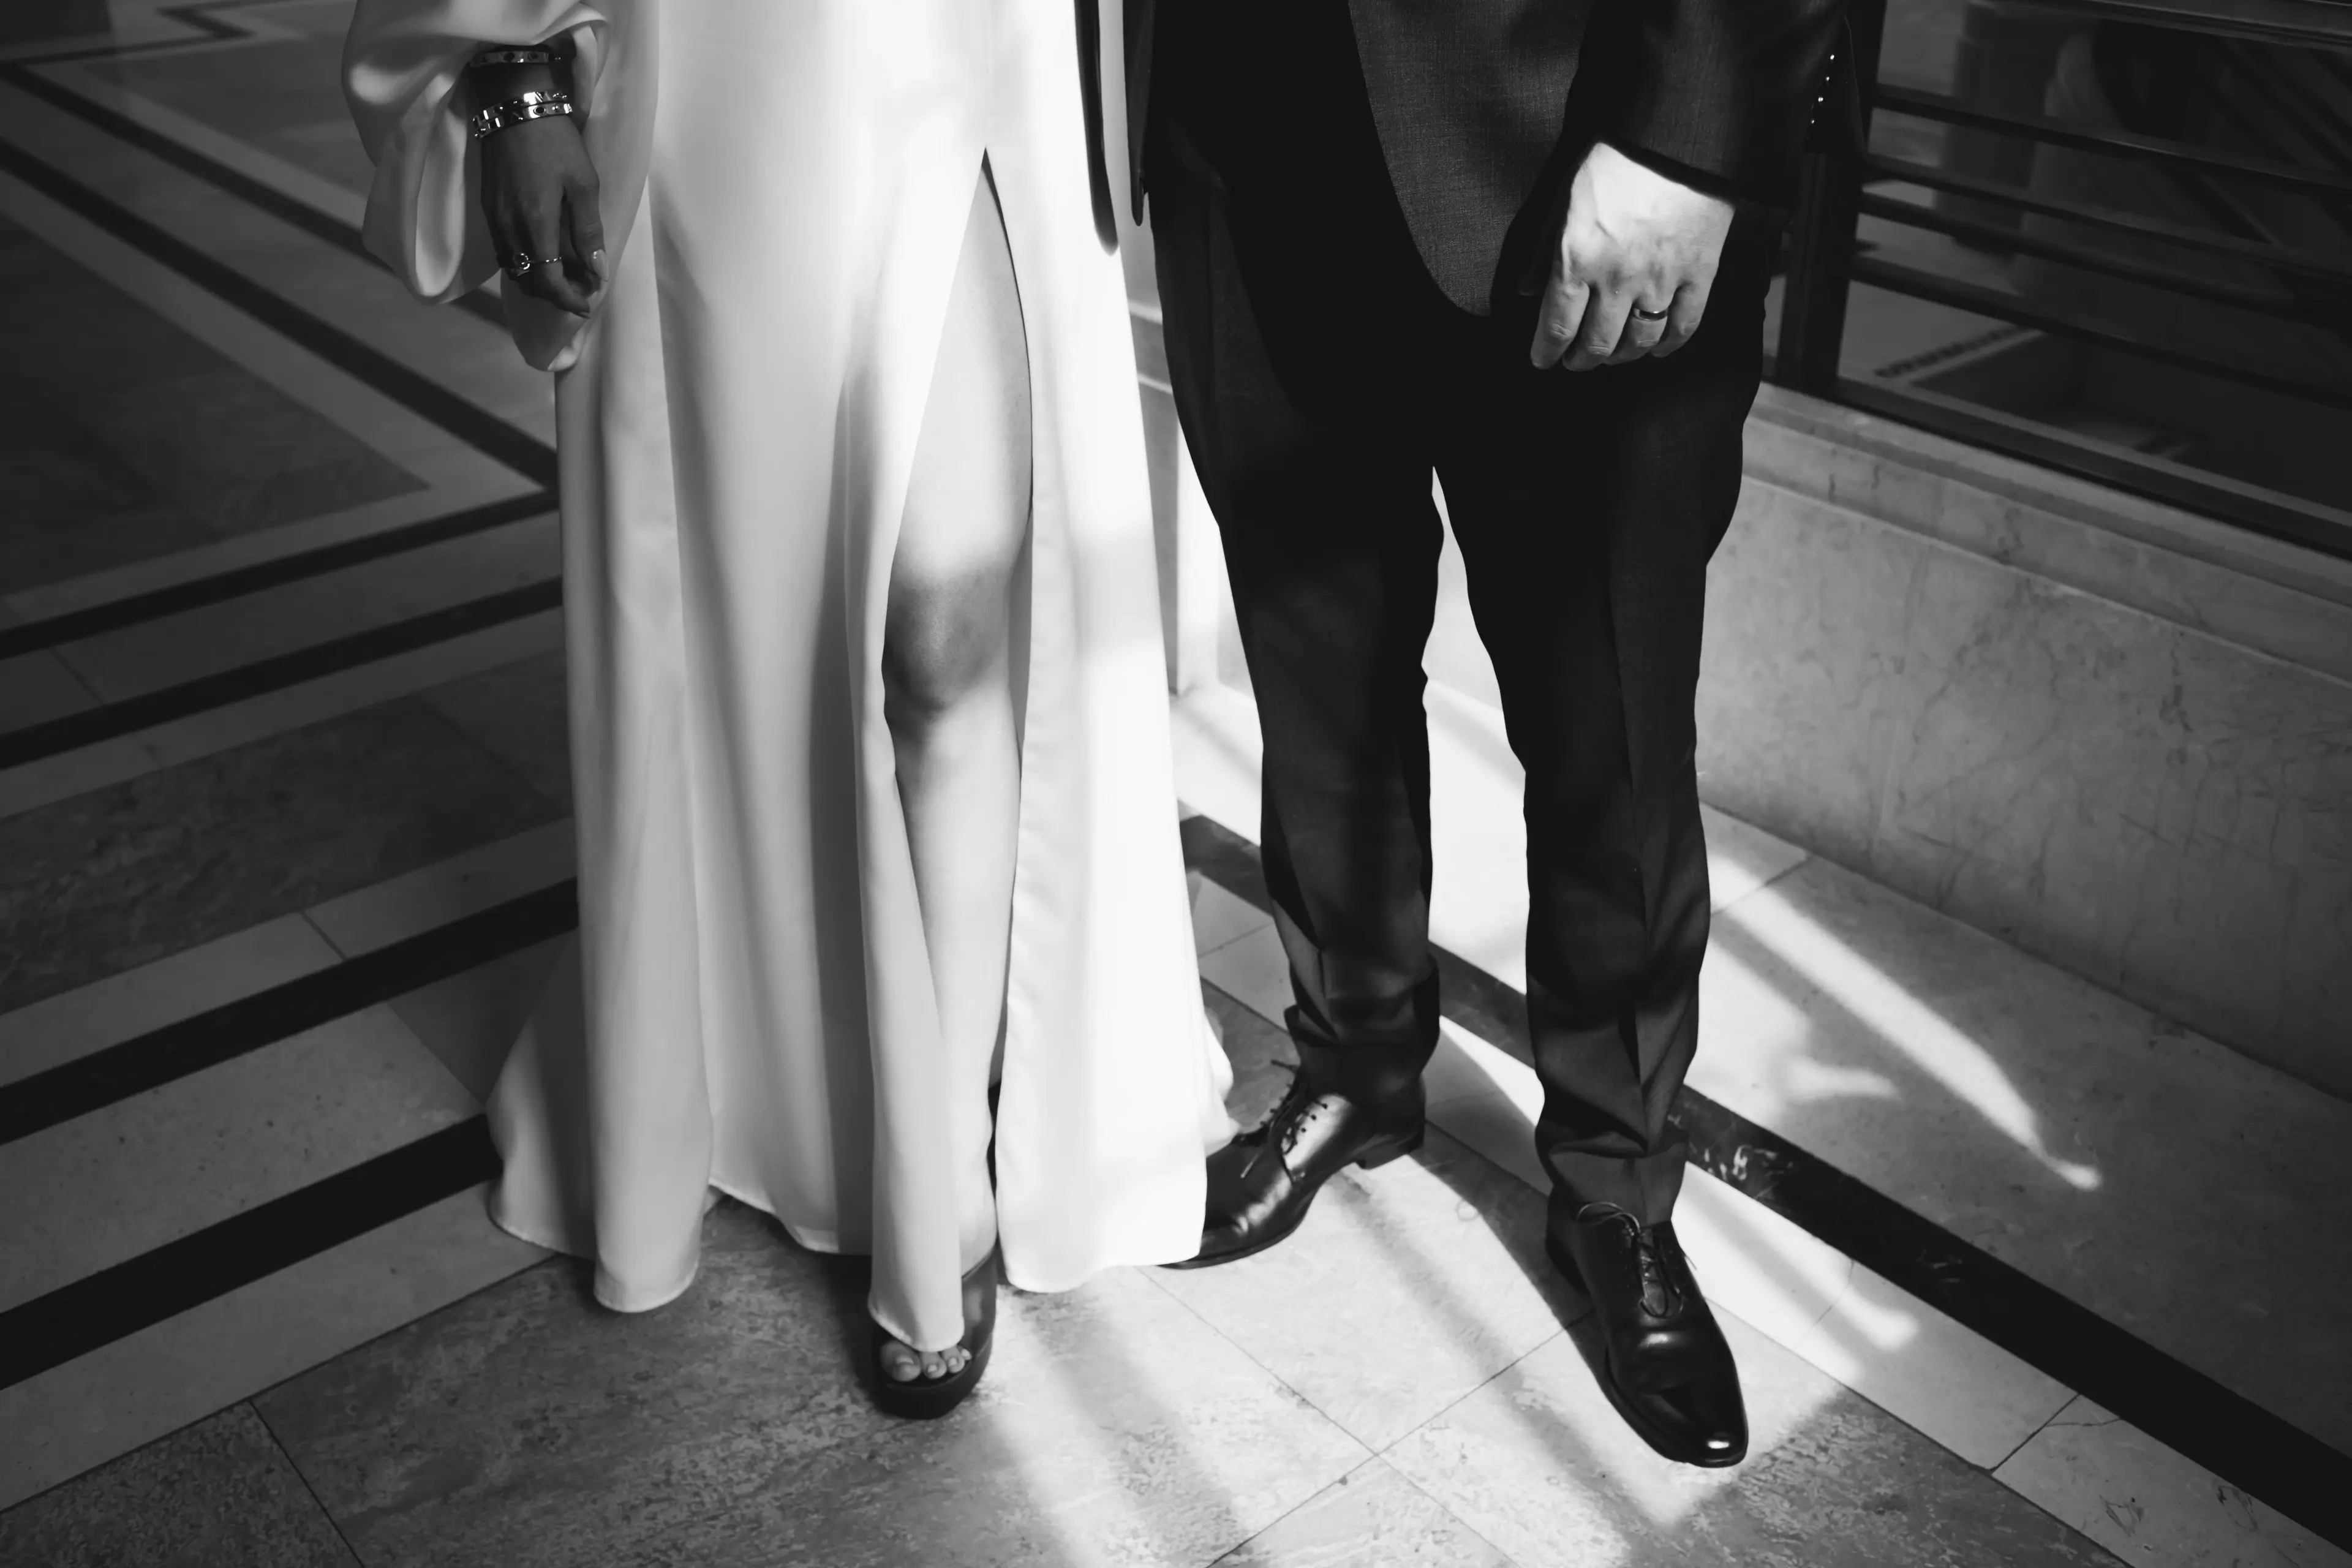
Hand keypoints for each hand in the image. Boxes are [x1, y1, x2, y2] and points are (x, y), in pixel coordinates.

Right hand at [479, 111, 604, 315]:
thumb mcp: (583, 184)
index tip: (587, 303)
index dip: (568, 299)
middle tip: (581, 289)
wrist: (513, 105)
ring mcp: (494, 219)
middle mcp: (509, 227)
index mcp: (535, 224)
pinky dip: (523, 263)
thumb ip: (589, 231)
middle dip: (555, 294)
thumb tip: (599, 270)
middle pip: (528, 281)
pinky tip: (542, 254)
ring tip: (566, 274)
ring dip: (538, 280)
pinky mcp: (487, 208)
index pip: (548, 281)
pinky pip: (503, 251)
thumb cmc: (555, 141)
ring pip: (513, 269)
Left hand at [1527, 142, 1732, 370]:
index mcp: (1577, 260)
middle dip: (1580, 360)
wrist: (1677, 137)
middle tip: (1574, 362)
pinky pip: (1683, 326)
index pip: (1556, 327)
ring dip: (1620, 357)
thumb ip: (1544, 249)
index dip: (1546, 352)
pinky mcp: (1698, 274)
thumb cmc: (1614, 160)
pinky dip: (1668, 345)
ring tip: (1611, 355)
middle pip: (1597, 344)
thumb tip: (1526, 290)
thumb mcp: (1564, 199)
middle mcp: (1617, 280)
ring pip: (1638, 342)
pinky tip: (1657, 349)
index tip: (1542, 360)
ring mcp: (1661, 280)